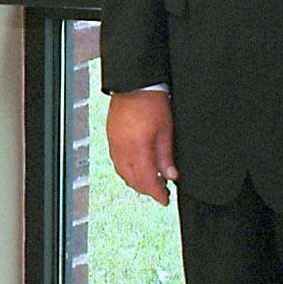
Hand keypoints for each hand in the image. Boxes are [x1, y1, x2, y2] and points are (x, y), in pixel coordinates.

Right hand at [105, 90, 178, 206]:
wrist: (134, 83)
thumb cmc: (151, 102)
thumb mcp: (166, 130)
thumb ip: (166, 155)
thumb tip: (171, 176)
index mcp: (137, 148)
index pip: (147, 180)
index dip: (157, 193)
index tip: (165, 200)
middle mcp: (122, 149)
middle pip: (133, 180)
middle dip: (147, 189)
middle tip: (161, 192)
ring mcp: (114, 143)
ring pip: (123, 173)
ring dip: (136, 181)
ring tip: (151, 181)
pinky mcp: (111, 137)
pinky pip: (117, 162)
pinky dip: (127, 170)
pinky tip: (137, 167)